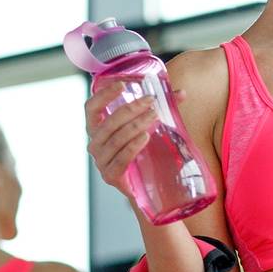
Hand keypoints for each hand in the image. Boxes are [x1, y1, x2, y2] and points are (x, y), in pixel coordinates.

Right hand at [85, 79, 156, 194]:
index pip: (91, 107)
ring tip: (154, 116)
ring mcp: (101, 161)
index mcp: (97, 128)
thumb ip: (161, 109)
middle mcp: (95, 143)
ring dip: (135, 125)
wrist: (145, 186)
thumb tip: (181, 93)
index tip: (122, 85)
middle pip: (108, 123)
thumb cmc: (142, 151)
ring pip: (116, 140)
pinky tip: (145, 137)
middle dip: (131, 109)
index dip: (104, 95)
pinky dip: (133, 146)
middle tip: (151, 101)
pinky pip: (121, 159)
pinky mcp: (110, 176)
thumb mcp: (147, 127)